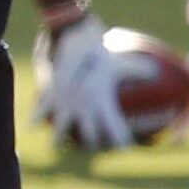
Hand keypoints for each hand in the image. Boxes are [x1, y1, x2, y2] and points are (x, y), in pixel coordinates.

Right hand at [31, 10, 133, 149]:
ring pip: (61, 125)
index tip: (124, 149)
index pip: (114, 125)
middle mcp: (83, 104)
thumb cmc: (99, 51)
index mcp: (101, 100)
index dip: (119, 139)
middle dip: (91, 144)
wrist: (73, 39)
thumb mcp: (120, 63)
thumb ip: (138, 70)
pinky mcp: (51, 92)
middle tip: (94, 148)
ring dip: (59, 137)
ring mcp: (65, 100)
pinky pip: (42, 108)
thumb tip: (156, 72)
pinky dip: (37, 116)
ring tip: (57, 146)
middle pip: (88, 133)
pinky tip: (32, 125)